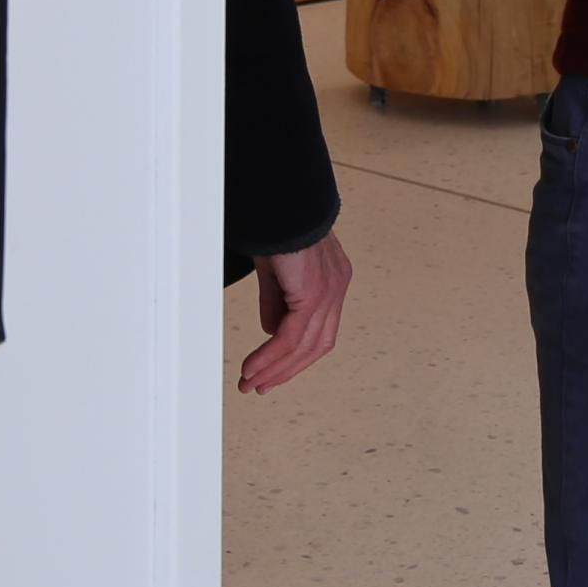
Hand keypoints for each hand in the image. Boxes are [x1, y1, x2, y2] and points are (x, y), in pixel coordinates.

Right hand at [238, 233, 352, 393]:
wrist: (279, 201)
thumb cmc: (277, 225)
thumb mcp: (275, 271)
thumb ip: (277, 301)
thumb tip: (273, 332)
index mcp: (331, 280)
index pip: (318, 331)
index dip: (296, 356)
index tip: (272, 372)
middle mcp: (336, 287)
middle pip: (316, 344)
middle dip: (286, 369)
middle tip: (260, 385)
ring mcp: (330, 290)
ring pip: (305, 345)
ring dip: (275, 368)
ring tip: (251, 381)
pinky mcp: (315, 291)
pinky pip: (292, 335)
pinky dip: (271, 355)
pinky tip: (254, 366)